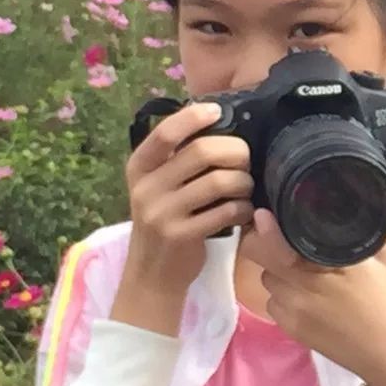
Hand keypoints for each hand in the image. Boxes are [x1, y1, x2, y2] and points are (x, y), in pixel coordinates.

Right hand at [112, 102, 254, 334]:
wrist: (151, 274)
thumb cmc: (163, 221)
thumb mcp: (158, 186)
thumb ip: (177, 159)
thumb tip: (220, 123)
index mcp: (140, 166)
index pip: (166, 131)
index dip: (194, 117)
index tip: (217, 110)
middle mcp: (146, 186)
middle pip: (202, 152)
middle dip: (235, 152)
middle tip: (246, 161)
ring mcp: (161, 212)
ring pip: (219, 181)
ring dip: (243, 182)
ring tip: (246, 188)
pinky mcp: (181, 236)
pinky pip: (225, 212)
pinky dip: (243, 209)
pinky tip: (244, 211)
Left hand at [238, 209, 385, 385]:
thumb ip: (369, 227)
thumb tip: (354, 201)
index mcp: (322, 268)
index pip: (272, 245)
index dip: (264, 227)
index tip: (266, 213)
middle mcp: (299, 291)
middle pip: (260, 259)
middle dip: (269, 243)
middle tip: (287, 235)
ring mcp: (293, 314)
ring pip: (266, 279)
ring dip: (277, 269)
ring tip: (302, 264)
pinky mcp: (293, 332)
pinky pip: (273, 302)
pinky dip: (283, 293)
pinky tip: (307, 291)